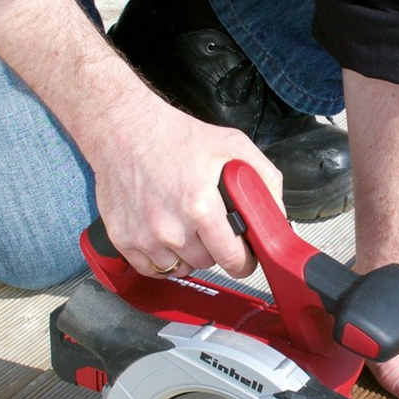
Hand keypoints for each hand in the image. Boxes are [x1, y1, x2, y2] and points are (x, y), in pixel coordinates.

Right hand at [87, 96, 282, 278]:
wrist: (122, 129)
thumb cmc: (172, 136)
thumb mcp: (231, 145)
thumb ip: (264, 179)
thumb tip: (276, 213)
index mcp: (200, 205)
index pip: (232, 258)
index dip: (244, 260)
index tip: (244, 258)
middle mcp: (171, 227)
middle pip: (207, 263)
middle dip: (213, 248)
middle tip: (207, 225)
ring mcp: (145, 237)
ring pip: (179, 268)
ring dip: (186, 254)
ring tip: (183, 225)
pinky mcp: (124, 240)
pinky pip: (151, 269)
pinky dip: (160, 258)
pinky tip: (162, 235)